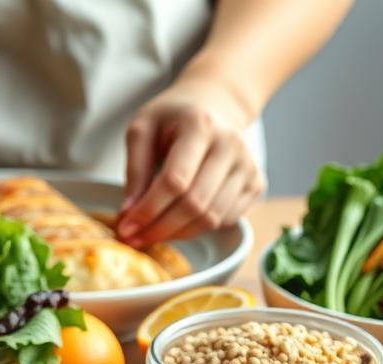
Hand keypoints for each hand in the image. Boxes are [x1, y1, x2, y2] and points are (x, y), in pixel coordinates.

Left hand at [116, 82, 264, 246]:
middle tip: (135, 239)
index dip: (148, 210)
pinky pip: (225, 220)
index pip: (175, 181)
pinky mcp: (256, 184)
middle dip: (160, 228)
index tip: (126, 227)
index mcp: (201, 126)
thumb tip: (129, 213)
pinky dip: (198, 228)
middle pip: (195, 204)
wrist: (215, 105)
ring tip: (152, 233)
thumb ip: (135, 170)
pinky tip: (178, 222)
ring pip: (211, 218)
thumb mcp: (143, 130)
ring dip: (177, 233)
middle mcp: (231, 145)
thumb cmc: (174, 117)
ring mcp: (248, 166)